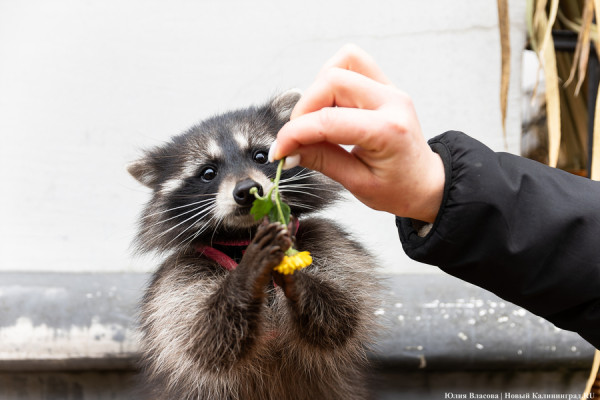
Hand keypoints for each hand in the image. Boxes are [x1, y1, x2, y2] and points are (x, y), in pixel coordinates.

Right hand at [272, 44, 444, 222]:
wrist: (425, 183)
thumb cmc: (398, 189)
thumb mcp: (357, 183)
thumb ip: (321, 160)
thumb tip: (288, 149)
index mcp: (388, 130)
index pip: (328, 120)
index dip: (295, 134)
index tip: (280, 151)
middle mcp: (391, 101)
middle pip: (331, 80)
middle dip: (303, 109)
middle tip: (296, 137)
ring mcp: (389, 89)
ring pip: (341, 63)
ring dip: (318, 90)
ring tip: (314, 121)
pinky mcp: (384, 85)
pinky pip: (352, 64)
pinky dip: (331, 80)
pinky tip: (328, 107)